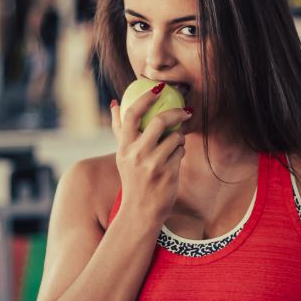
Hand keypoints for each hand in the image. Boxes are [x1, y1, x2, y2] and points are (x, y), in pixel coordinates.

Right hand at [111, 84, 192, 224]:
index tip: (158, 88)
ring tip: (175, 145)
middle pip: (159, 122)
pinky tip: (176, 159)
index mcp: (124, 148)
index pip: (132, 115)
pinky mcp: (168, 173)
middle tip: (185, 111)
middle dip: (175, 113)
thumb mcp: (123, 156)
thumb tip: (115, 103)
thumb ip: (120, 130)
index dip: (145, 98)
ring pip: (174, 138)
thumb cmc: (134, 180)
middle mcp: (136, 155)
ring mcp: (153, 164)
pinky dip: (181, 152)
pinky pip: (181, 152)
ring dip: (179, 139)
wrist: (140, 212)